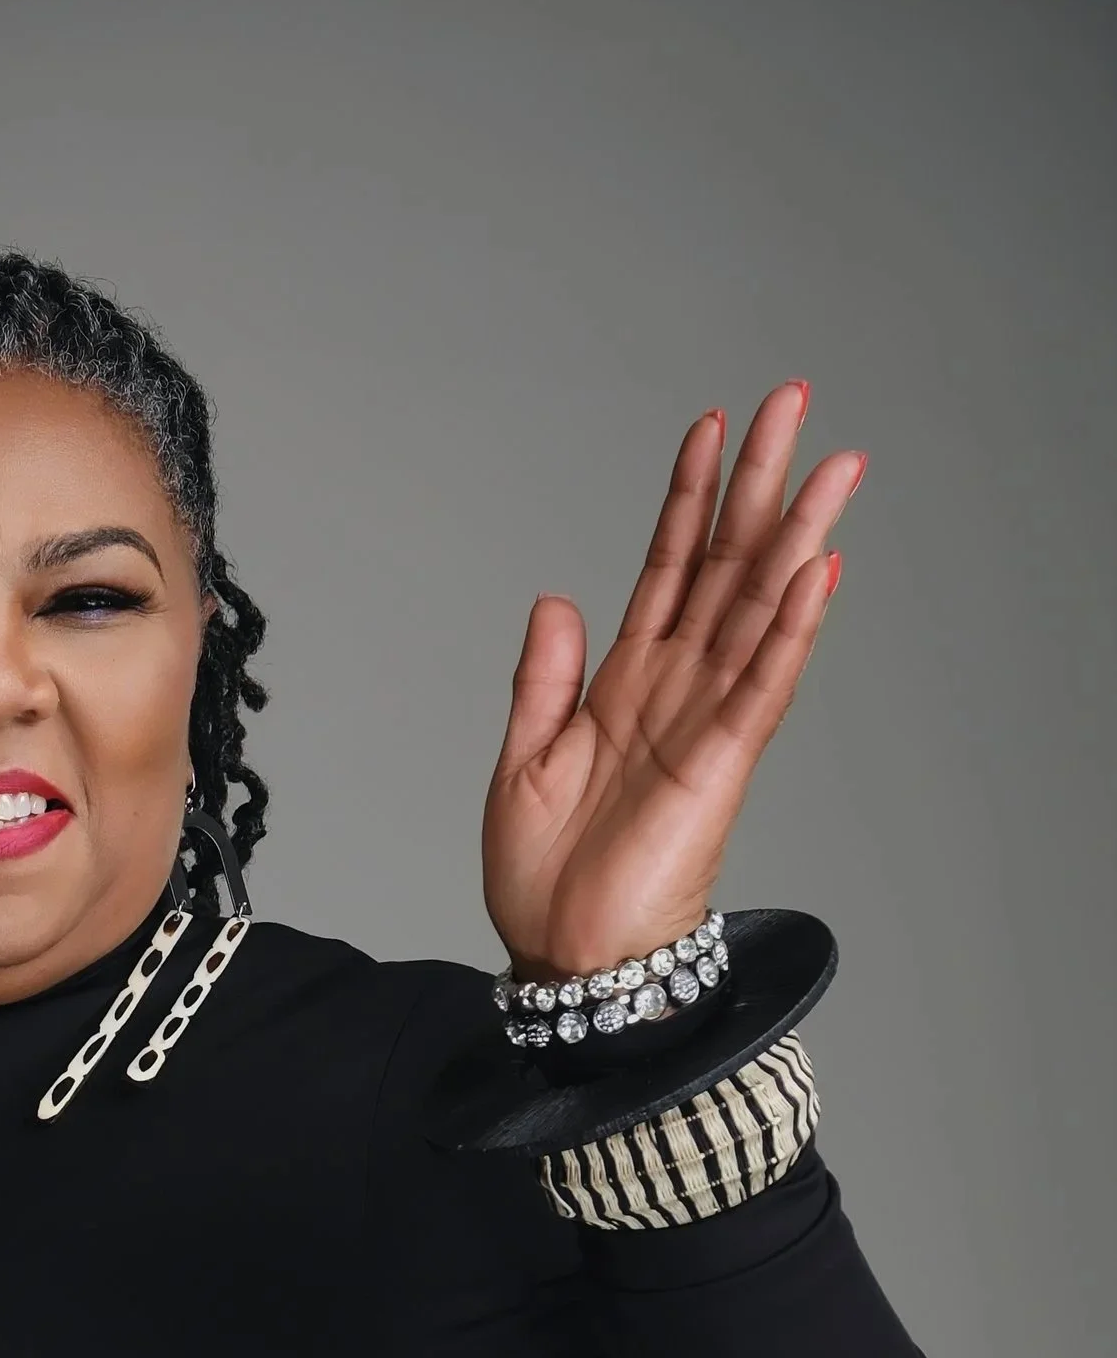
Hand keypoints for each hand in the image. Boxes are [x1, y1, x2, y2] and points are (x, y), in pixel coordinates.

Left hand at [482, 379, 860, 979]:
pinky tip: (818, 573)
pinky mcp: (721, 766)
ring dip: (796, 538)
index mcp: (625, 682)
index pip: (667, 567)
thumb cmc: (546, 874)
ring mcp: (704, 723)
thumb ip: (546, 679)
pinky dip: (791, 630)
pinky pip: (764, 687)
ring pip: (760, 612)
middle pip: (727, 567)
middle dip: (758, 485)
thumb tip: (558, 597)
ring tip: (833, 467)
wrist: (564, 954)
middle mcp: (675, 689)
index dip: (686, 498)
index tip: (708, 427)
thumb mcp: (523, 760)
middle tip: (795, 403)